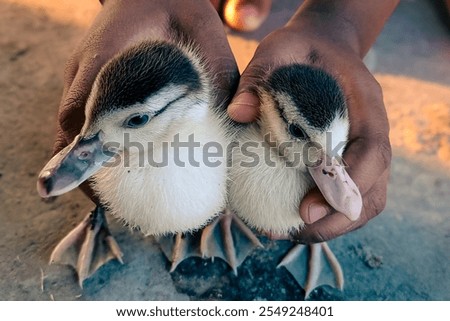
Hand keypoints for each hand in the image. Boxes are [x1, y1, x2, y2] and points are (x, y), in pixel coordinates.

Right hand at [54, 0, 238, 199]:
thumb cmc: (177, 4)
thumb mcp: (205, 33)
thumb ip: (218, 74)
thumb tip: (234, 121)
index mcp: (105, 59)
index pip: (80, 116)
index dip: (82, 156)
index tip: (93, 186)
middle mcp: (84, 71)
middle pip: (67, 132)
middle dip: (83, 170)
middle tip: (116, 200)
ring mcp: (81, 75)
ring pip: (69, 129)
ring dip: (87, 160)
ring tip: (117, 190)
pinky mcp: (88, 79)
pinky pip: (79, 119)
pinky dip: (91, 144)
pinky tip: (117, 161)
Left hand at [228, 21, 391, 242]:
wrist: (324, 49)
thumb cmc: (303, 50)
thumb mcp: (279, 48)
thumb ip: (260, 76)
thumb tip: (237, 114)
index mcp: (367, 104)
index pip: (372, 153)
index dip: (345, 186)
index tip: (306, 209)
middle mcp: (374, 132)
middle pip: (374, 190)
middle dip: (338, 219)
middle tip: (293, 231)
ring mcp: (365, 149)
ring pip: (365, 200)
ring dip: (333, 225)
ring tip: (287, 232)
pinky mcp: (350, 159)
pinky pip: (347, 195)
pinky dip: (325, 214)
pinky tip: (289, 216)